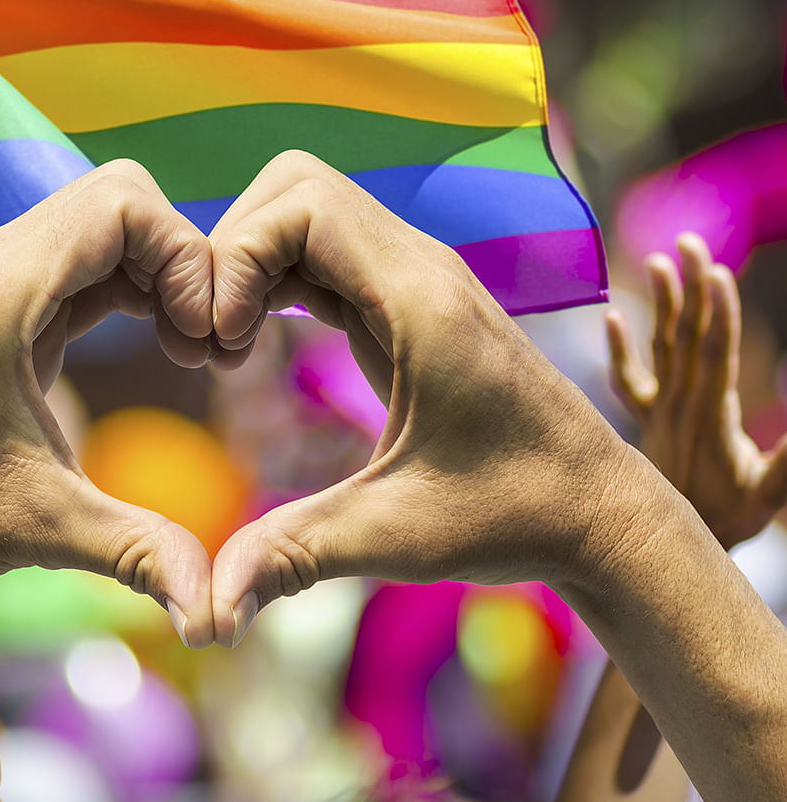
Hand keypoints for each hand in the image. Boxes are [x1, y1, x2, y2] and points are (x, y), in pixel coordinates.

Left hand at [0, 161, 215, 645]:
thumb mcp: (41, 527)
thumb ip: (138, 551)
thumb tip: (215, 605)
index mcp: (3, 292)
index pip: (123, 205)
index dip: (184, 257)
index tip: (198, 337)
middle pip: (120, 199)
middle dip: (180, 258)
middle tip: (198, 337)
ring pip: (106, 224)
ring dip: (159, 271)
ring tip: (184, 344)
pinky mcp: (2, 307)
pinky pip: (86, 263)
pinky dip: (134, 286)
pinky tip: (155, 338)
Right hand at [207, 151, 637, 645]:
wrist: (595, 509)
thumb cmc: (512, 515)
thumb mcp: (395, 535)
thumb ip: (294, 555)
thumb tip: (205, 613)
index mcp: (421, 298)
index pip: (302, 204)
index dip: (238, 258)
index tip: (222, 348)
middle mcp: (419, 267)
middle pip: (295, 187)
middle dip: (233, 251)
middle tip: (215, 341)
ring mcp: (416, 278)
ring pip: (307, 214)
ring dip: (251, 265)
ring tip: (229, 348)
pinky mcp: (409, 302)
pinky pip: (325, 254)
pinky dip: (276, 281)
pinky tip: (259, 344)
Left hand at [605, 232, 786, 548]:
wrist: (665, 547)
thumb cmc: (730, 520)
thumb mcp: (771, 491)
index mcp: (711, 414)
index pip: (716, 352)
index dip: (718, 312)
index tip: (718, 272)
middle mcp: (679, 404)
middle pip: (687, 335)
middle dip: (691, 287)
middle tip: (690, 241)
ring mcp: (658, 410)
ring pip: (659, 347)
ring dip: (660, 305)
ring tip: (657, 262)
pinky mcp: (644, 419)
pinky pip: (627, 380)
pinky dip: (619, 350)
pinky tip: (610, 317)